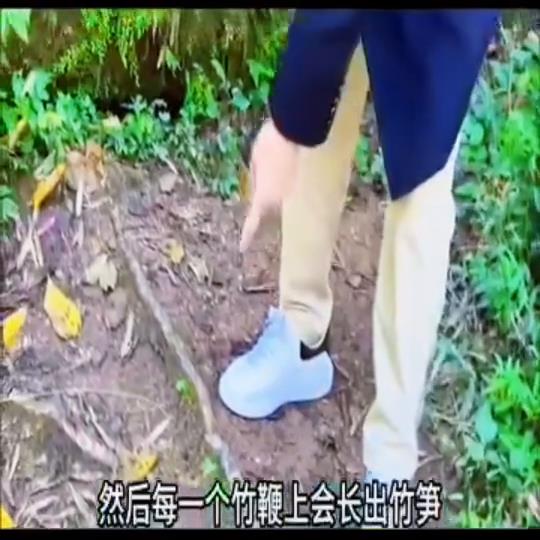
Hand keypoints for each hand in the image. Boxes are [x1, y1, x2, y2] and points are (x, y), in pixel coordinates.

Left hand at [239, 119, 299, 252]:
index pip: (254, 223)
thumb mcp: (255, 158)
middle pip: (275, 217)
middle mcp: (284, 203)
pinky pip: (305, 193)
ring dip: (288, 199)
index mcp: (265, 198)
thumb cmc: (272, 141)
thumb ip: (257, 176)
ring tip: (286, 186)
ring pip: (292, 206)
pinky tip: (302, 178)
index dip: (248, 237)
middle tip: (267, 208)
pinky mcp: (317, 186)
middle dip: (270, 215)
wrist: (300, 126)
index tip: (243, 248)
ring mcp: (301, 196)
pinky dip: (301, 188)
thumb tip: (261, 186)